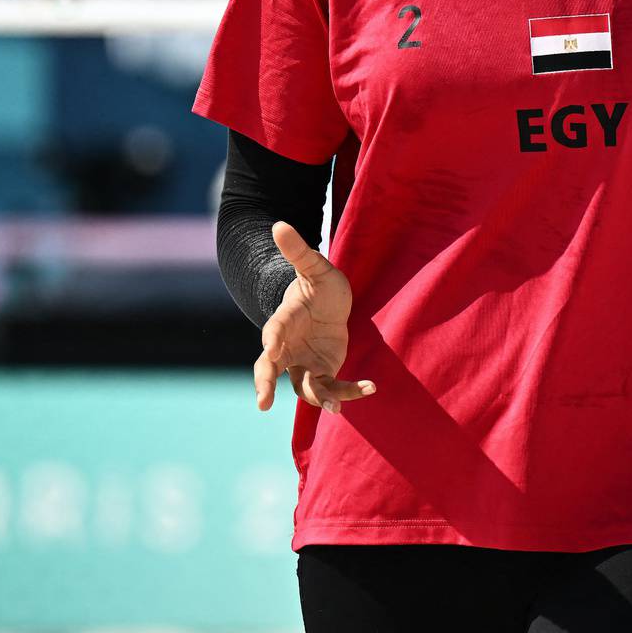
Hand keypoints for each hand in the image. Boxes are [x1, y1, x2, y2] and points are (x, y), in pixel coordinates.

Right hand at [253, 221, 375, 413]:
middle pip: (270, 369)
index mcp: (284, 320)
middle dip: (265, 384)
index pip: (273, 331)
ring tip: (336, 408)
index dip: (270, 341)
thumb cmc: (318, 284)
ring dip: (319, 398)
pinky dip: (347, 392)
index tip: (270, 350)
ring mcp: (302, 363)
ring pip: (303, 386)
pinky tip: (369, 389)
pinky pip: (331, 387)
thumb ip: (299, 251)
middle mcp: (287, 347)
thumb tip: (279, 224)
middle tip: (262, 402)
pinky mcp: (321, 373)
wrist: (328, 304)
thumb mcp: (315, 266)